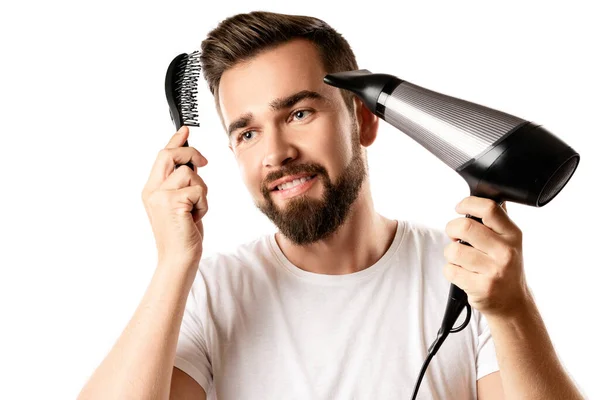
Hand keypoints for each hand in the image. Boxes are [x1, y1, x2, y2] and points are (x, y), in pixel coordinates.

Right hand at [141, 126, 208, 268]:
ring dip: (202, 192)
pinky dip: (204, 204)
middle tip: (204, 163)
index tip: (185, 129)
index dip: (174, 141)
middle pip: (169, 155)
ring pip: (190, 174)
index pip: (162, 156)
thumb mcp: (181, 205)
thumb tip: (195, 163)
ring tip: (195, 210)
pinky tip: (196, 217)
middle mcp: (152, 190)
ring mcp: (160, 196)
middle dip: (190, 153)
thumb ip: (182, 184)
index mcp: (151, 189)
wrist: (178, 260)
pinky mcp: (172, 202)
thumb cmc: (183, 235)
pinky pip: (199, 190)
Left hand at [443, 196, 528, 317]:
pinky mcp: (481, 287)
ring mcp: (494, 271)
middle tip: (455, 237)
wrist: (513, 303)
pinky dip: (451, 271)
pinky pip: (450, 270)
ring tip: (461, 259)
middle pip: (464, 227)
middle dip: (451, 229)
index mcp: (512, 234)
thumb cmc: (505, 267)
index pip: (489, 208)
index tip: (459, 208)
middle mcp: (506, 251)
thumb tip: (486, 192)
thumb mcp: (509, 241)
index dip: (467, 204)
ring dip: (450, 254)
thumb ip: (497, 219)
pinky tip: (463, 274)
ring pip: (453, 250)